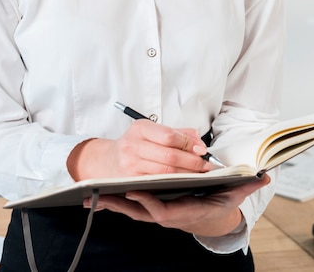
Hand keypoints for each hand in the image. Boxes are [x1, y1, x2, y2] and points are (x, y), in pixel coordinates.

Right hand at [67, 119, 212, 180]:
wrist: (107, 161)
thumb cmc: (135, 144)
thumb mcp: (152, 131)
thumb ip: (177, 133)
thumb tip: (198, 140)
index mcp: (140, 128)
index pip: (169, 136)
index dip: (189, 144)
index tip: (202, 149)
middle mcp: (132, 145)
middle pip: (169, 156)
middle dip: (192, 162)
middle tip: (206, 164)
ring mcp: (130, 165)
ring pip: (165, 173)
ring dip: (186, 174)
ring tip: (199, 174)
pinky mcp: (130, 182)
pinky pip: (157, 183)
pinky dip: (174, 183)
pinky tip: (184, 181)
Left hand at [86, 174, 270, 236]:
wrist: (211, 215)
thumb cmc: (219, 201)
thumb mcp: (233, 193)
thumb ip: (246, 185)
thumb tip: (263, 177)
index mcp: (184, 211)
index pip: (164, 210)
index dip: (150, 202)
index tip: (136, 191)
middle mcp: (168, 214)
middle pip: (141, 211)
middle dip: (122, 204)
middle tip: (102, 194)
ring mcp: (157, 212)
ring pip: (132, 210)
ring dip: (112, 204)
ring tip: (92, 196)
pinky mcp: (150, 207)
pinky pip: (130, 206)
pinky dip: (114, 202)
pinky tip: (98, 197)